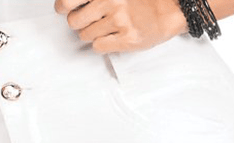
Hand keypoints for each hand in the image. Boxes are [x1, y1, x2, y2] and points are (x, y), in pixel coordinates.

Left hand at [53, 0, 186, 53]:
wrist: (170, 9)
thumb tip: (71, 3)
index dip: (62, 6)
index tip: (62, 8)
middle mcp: (111, 0)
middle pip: (74, 20)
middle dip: (77, 22)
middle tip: (84, 21)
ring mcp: (119, 21)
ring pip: (85, 35)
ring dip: (91, 33)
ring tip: (104, 28)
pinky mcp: (126, 39)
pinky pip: (98, 47)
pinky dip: (101, 44)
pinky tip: (110, 37)